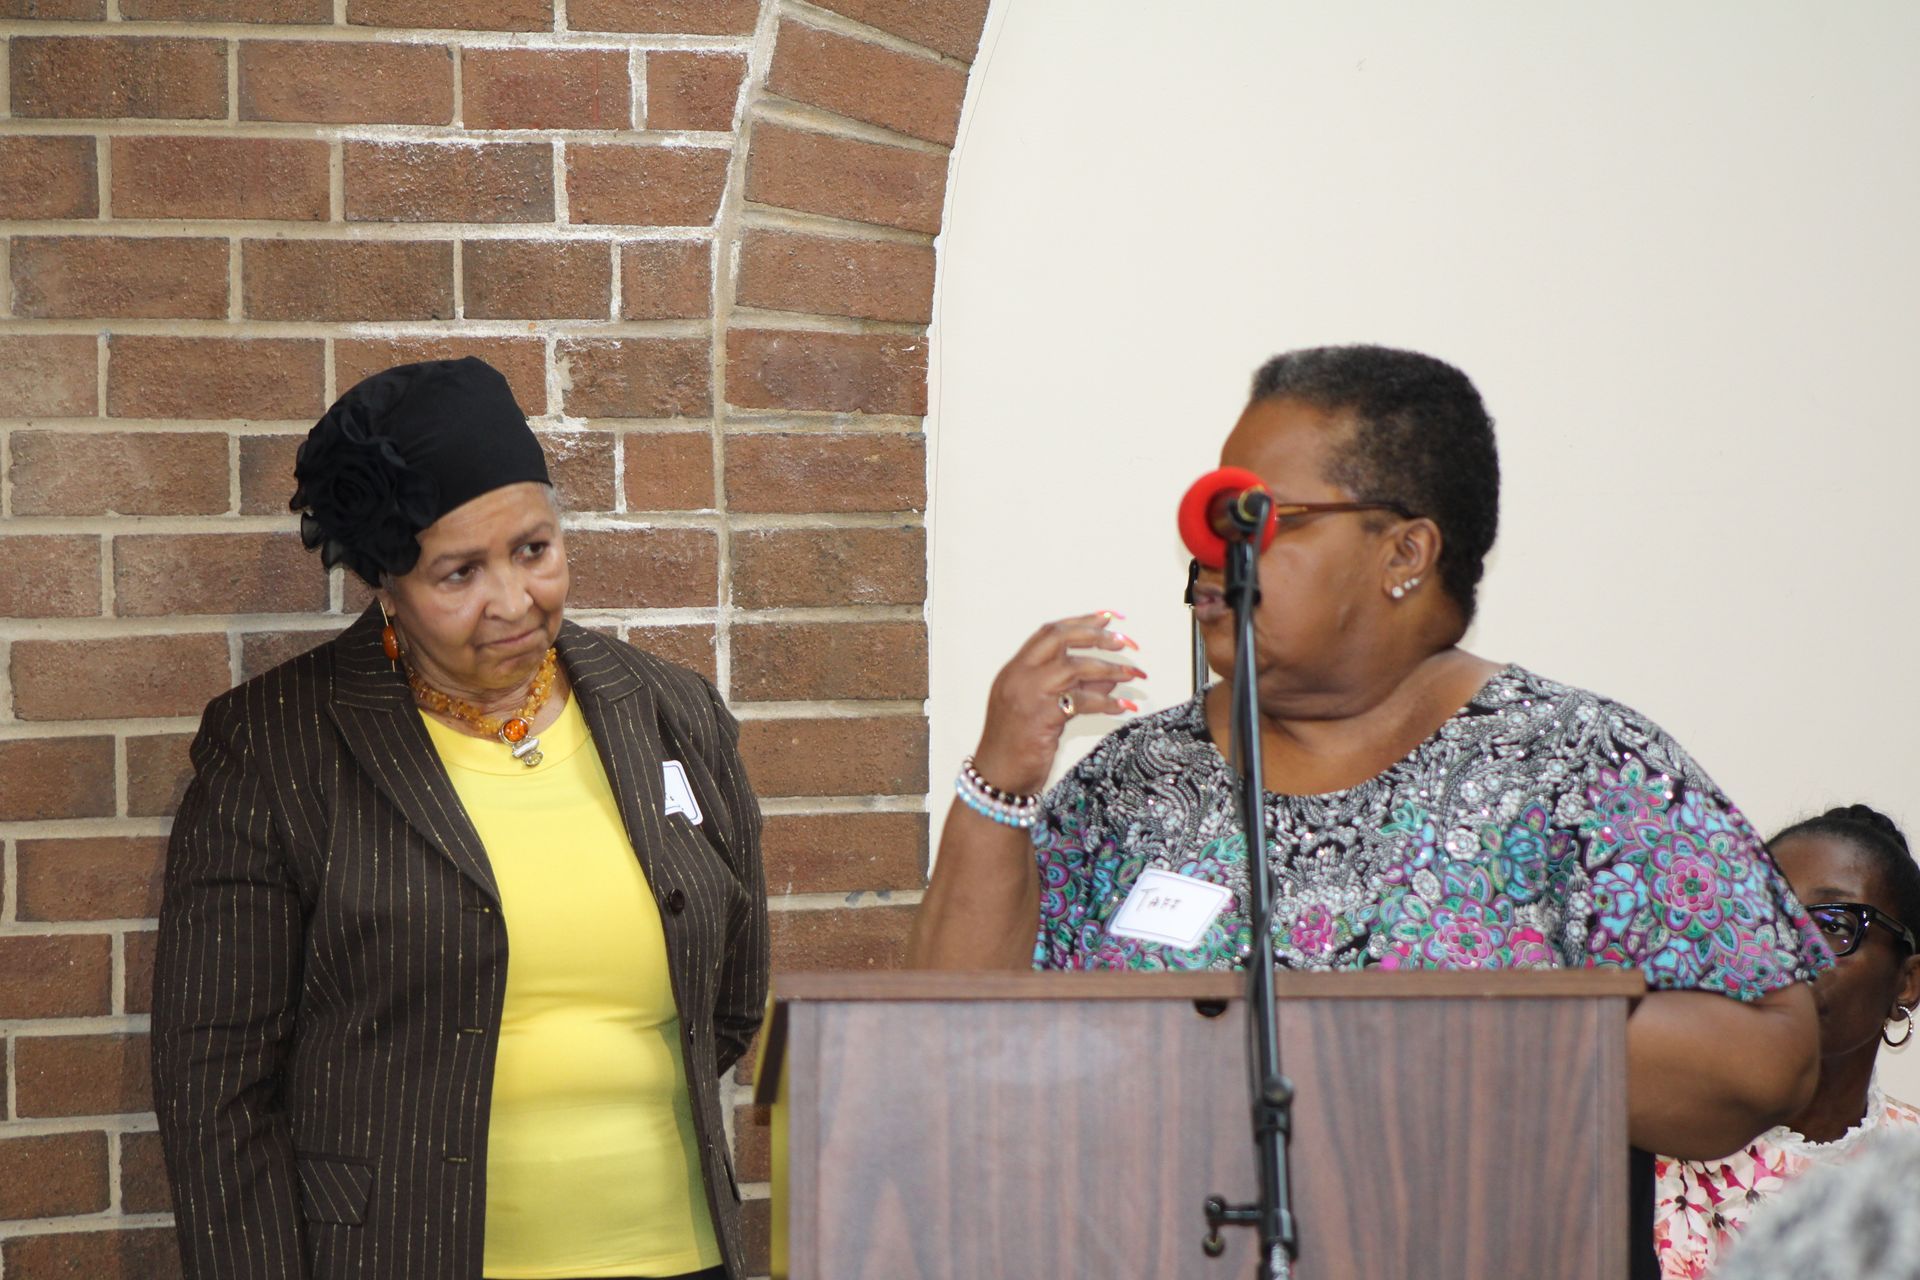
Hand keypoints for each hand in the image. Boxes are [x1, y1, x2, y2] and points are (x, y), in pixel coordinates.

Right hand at [969, 612, 1145, 796]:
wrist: (996, 778)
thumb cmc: (1016, 746)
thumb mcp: (1041, 709)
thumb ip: (1070, 688)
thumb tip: (1109, 678)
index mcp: (1014, 670)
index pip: (1048, 633)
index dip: (1080, 621)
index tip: (1108, 617)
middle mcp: (1018, 676)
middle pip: (1059, 638)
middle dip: (1095, 635)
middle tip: (1123, 640)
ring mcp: (1027, 695)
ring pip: (1073, 667)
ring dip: (1108, 669)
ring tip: (1133, 674)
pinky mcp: (1041, 717)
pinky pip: (1080, 701)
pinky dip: (1106, 702)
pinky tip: (1122, 708)